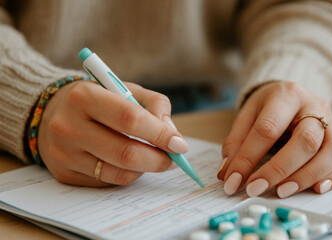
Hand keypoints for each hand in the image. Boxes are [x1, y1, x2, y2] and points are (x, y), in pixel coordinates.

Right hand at [38, 81, 187, 186]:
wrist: (52, 112)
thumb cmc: (98, 99)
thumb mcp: (125, 88)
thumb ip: (155, 105)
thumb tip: (173, 136)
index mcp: (84, 97)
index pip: (130, 119)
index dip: (160, 134)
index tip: (179, 144)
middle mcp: (68, 126)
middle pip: (125, 153)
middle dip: (158, 159)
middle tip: (173, 159)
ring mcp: (63, 153)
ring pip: (119, 173)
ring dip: (146, 169)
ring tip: (155, 159)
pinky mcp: (64, 173)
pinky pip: (107, 182)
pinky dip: (128, 174)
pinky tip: (130, 163)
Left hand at [217, 82, 331, 197]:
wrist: (292, 95)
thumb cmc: (268, 108)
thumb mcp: (247, 116)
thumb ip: (236, 144)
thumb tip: (227, 175)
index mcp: (286, 95)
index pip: (268, 128)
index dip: (248, 158)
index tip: (233, 182)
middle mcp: (315, 106)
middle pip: (305, 140)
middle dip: (279, 169)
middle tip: (255, 189)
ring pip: (330, 152)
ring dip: (306, 177)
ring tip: (282, 192)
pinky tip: (316, 189)